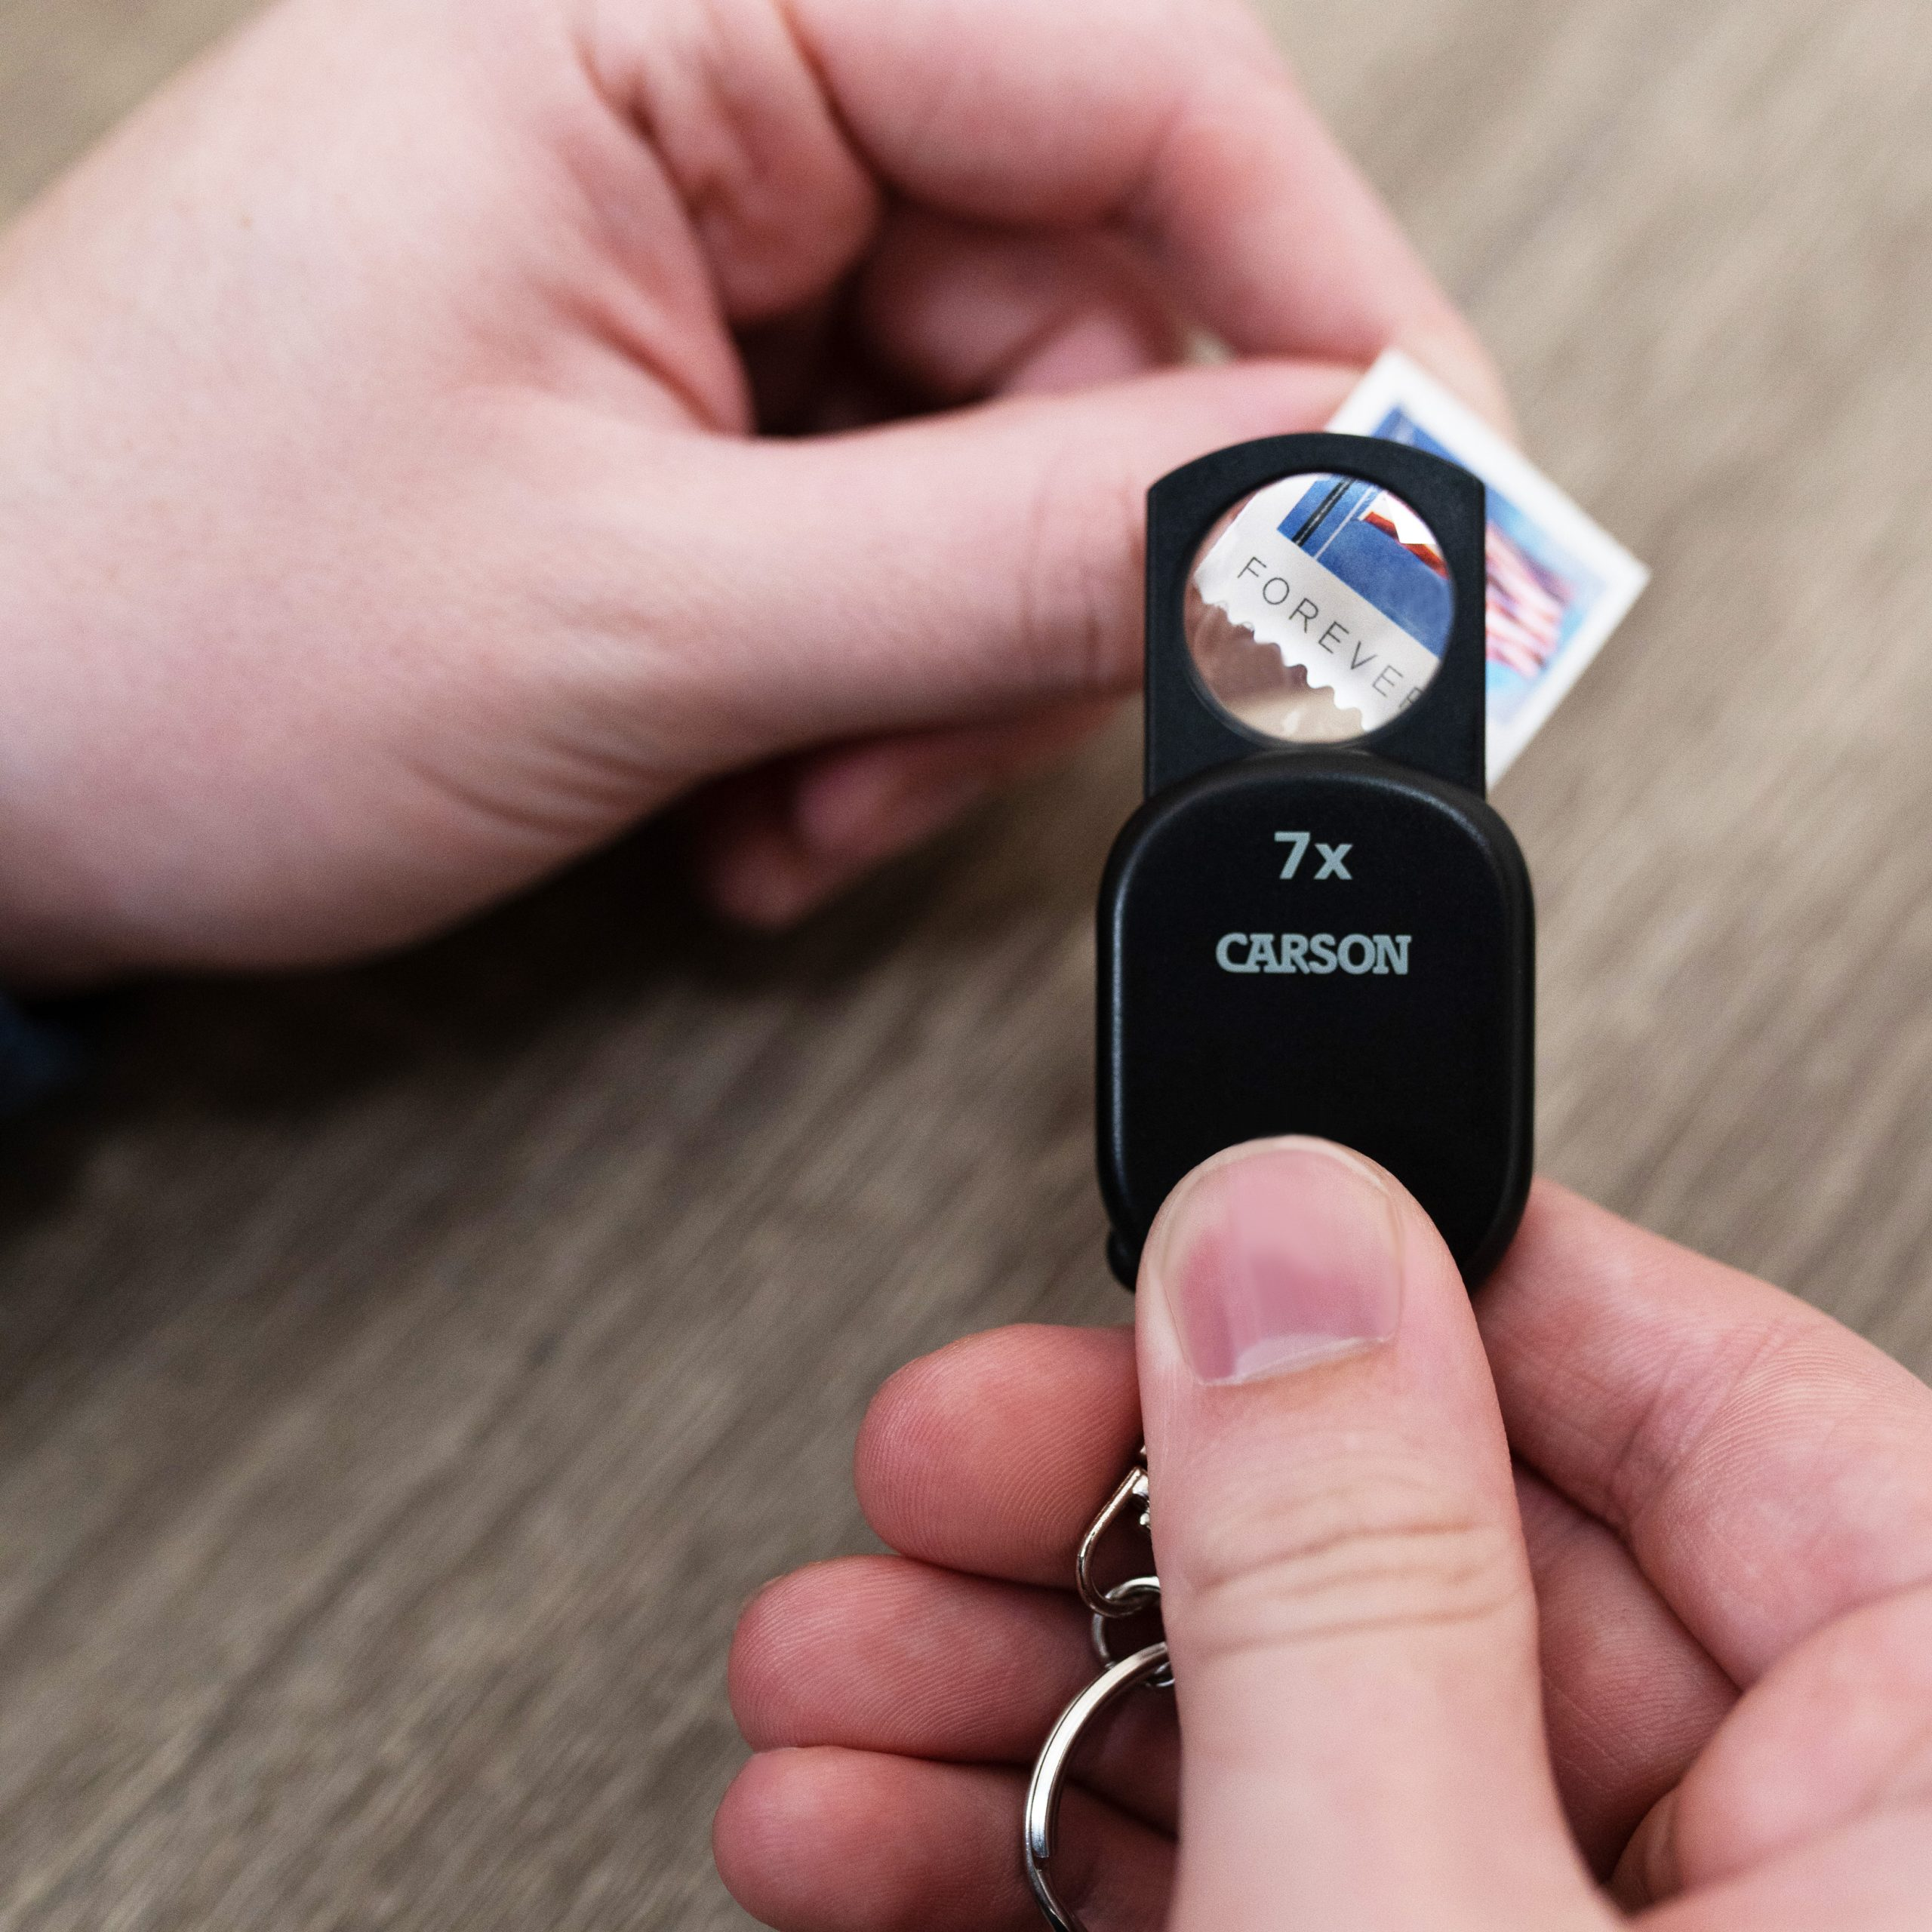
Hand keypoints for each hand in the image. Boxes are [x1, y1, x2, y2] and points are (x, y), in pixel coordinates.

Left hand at [0, 0, 1501, 982]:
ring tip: (796, 799)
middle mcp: (697, 99)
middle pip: (1082, 312)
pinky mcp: (683, 408)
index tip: (1435, 517)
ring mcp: (697, 265)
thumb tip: (1316, 540)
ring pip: (1000, 466)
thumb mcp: (642, 608)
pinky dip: (870, 702)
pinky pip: (897, 541)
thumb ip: (1009, 565)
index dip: (1325, 316)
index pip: (1134, 91)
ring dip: (951, 681)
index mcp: (656, 3)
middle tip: (986, 749)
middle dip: (1072, 583)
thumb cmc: (159, 632)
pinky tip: (755, 792)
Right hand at [717, 1141, 1931, 1928]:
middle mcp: (1839, 1872)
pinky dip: (1050, 1858)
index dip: (1404, 1276)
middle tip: (937, 1463)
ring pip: (1313, 1728)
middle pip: (1439, 1557)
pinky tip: (874, 1831)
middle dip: (1116, 1509)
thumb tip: (1281, 1234)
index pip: (1694, 1386)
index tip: (1195, 1237)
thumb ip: (1358, 1576)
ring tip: (830, 1674)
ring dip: (1023, 1692)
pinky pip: (1272, 1889)